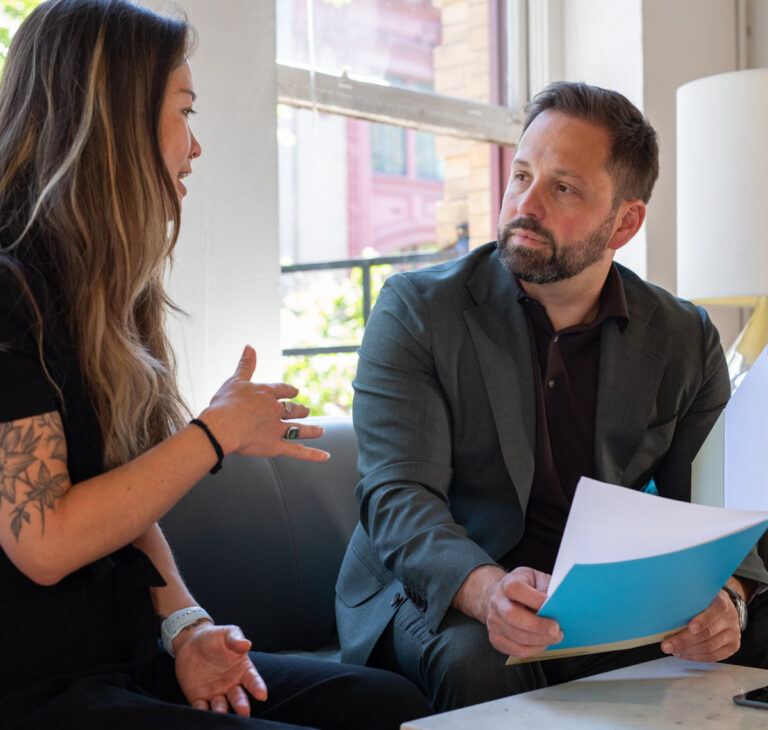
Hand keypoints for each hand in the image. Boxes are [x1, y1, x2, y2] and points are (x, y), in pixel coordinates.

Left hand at [175, 623, 266, 715]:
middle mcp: (231, 685)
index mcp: (242, 670)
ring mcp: (215, 693)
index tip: (262, 695)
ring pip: (221, 706)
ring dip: (221, 710)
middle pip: (239, 698)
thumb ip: (236, 639)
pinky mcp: (199, 698)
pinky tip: (202, 710)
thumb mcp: (228, 633)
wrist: (192, 642)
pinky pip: (201, 707)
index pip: (253, 681)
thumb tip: (246, 644)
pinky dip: (201, 711)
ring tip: (220, 711)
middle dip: (241, 705)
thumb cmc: (216, 637)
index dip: (258, 688)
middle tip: (243, 711)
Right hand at [201, 345, 328, 461]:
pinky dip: (313, 454)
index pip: (282, 390)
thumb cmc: (225, 404)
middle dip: (300, 410)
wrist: (222, 427)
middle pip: (293, 410)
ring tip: (320, 430)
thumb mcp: (235, 380)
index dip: (289, 391)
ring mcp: (277, 429)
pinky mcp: (275, 446)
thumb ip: (246, 365)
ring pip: (298, 429)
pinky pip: (297, 451)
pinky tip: (326, 456)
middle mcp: (275, 410)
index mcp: (266, 394)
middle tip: (307, 411)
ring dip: (311, 430)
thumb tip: (250, 346)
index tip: (295, 391)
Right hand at [486, 567, 562, 657]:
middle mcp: (497, 602)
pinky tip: (542, 642)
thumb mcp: (536, 579)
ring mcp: (494, 622)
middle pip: (512, 616)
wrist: (500, 597)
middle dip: (537, 626)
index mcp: (507, 583)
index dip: (534, 598)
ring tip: (553, 637)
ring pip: (516, 636)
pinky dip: (533, 649)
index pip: (514, 589)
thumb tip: (559, 604)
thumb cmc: (522, 587)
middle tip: (556, 629)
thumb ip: (546, 587)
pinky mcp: (496, 638)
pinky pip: (516, 650)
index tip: (551, 603)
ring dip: (539, 640)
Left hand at [660, 588, 740, 661]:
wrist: (723, 606)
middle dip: (684, 641)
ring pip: (710, 647)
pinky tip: (685, 654)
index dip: (702, 621)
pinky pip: (714, 656)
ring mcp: (733, 633)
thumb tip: (664, 607)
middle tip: (667, 645)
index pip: (714, 611)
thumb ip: (687, 598)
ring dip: (689, 651)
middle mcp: (730, 618)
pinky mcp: (733, 646)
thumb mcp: (698, 594)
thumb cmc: (705, 600)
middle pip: (708, 633)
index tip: (690, 628)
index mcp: (722, 602)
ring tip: (673, 650)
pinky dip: (697, 657)